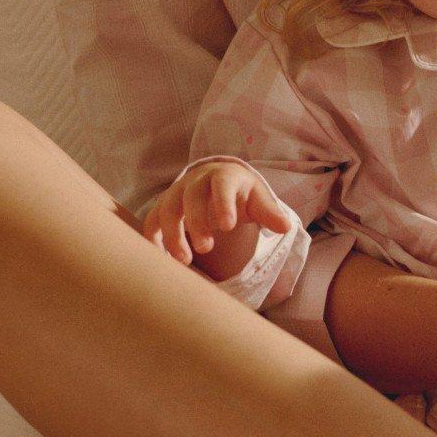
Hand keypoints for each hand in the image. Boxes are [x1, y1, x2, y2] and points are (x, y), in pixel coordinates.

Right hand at [142, 160, 290, 266]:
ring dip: (172, 234)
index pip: (222, 187)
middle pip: (191, 198)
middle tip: (206, 249)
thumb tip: (285, 227)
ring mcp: (176, 192)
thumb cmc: (241, 193)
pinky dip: (152, 237)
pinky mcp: (164, 206)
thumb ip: (269, 212)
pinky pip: (152, 219)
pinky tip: (160, 258)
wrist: (218, 179)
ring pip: (167, 209)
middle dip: (196, 223)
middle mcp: (196, 181)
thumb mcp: (257, 198)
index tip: (228, 226)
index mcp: (223, 177)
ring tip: (184, 260)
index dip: (223, 204)